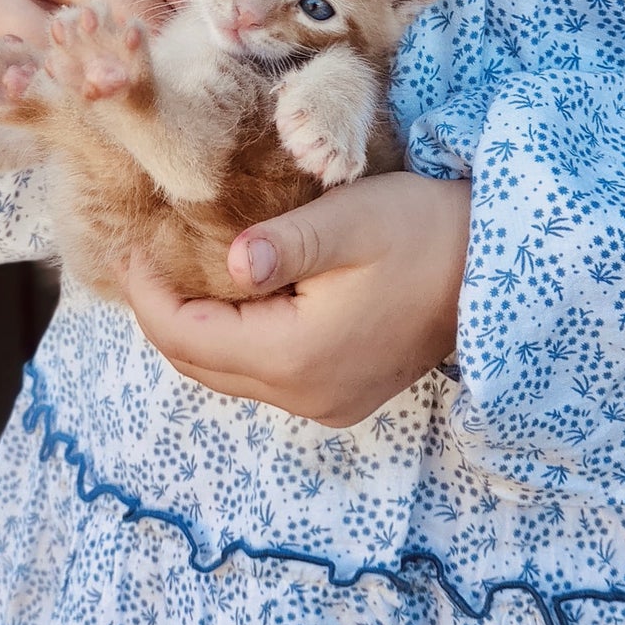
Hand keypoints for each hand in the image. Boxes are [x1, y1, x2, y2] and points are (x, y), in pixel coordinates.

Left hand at [118, 172, 470, 425]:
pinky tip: (230, 296)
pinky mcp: (342, 394)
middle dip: (161, 314)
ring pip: (228, 374)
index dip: (148, 295)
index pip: (186, 338)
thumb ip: (286, 243)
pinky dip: (232, 339)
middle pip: (200, 365)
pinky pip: (262, 374)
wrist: (495, 268)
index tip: (130, 248)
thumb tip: (234, 260)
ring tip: (176, 272)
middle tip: (141, 259)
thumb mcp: (351, 222)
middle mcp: (305, 396)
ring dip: (194, 329)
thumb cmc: (423, 232)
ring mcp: (326, 403)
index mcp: (297, 357)